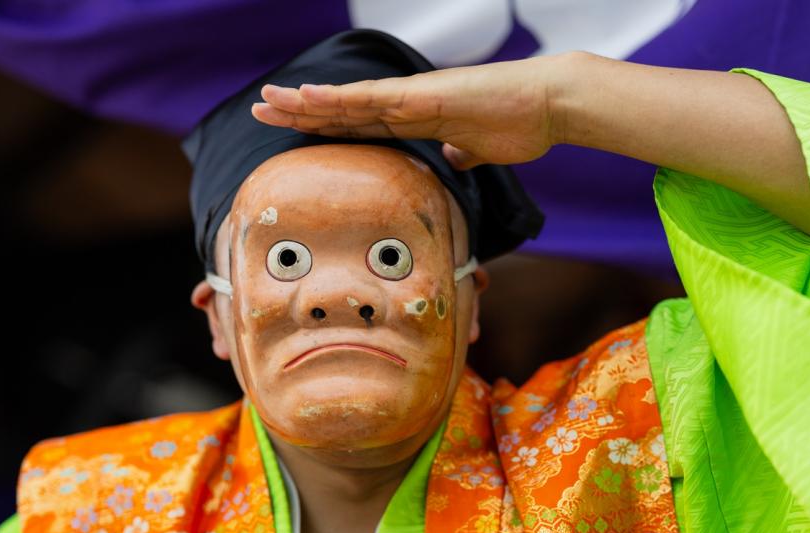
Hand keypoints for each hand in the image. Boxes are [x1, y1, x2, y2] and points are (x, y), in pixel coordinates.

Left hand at [252, 56, 567, 169]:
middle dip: (301, 111)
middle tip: (260, 109)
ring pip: (349, 101)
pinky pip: (373, 99)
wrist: (549, 106)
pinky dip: (339, 98)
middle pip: (344, 109)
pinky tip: (309, 95)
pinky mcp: (425, 96)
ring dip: (307, 102)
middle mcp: (407, 104)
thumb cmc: (519, 125)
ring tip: (269, 100)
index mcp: (417, 118)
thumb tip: (453, 159)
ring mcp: (413, 98)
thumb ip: (460, 152)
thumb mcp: (479, 150)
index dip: (325, 124)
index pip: (360, 123)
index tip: (294, 127)